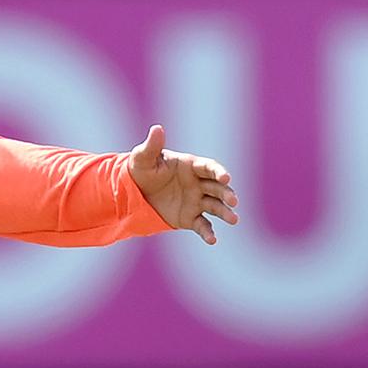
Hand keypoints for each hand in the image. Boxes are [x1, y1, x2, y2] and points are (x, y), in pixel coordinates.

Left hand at [128, 124, 239, 244]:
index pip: (209, 167)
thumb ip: (152, 146)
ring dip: (226, 212)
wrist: (134, 192)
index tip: (226, 177)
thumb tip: (157, 128)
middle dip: (227, 193)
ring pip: (216, 207)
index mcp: (191, 166)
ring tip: (234, 219)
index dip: (218, 172)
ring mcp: (196, 201)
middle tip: (234, 200)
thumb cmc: (141, 170)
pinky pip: (202, 225)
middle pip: (218, 188)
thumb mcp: (143, 158)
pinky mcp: (190, 218)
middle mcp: (198, 184)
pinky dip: (208, 233)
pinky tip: (213, 240)